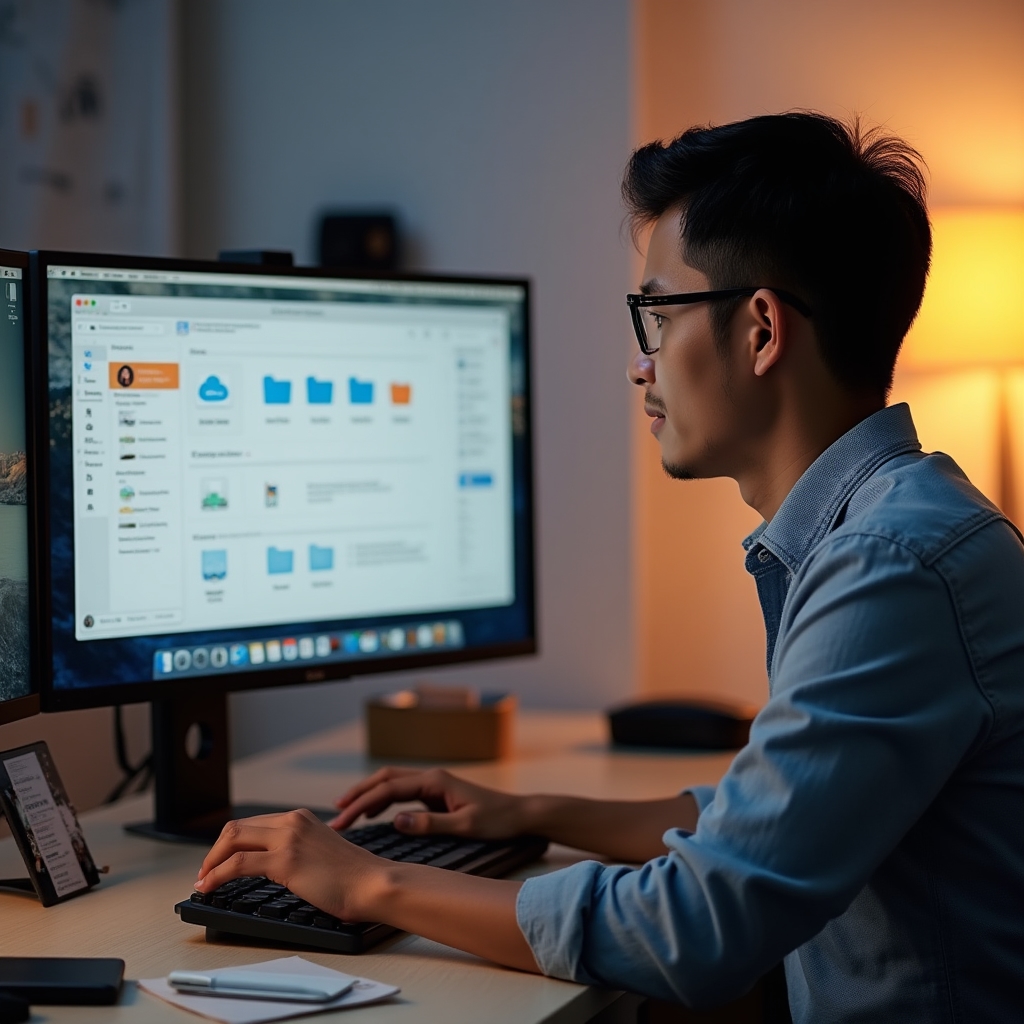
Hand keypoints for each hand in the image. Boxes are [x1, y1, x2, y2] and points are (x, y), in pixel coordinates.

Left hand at [195, 808, 381, 920]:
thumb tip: (273, 864)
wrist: (372, 882)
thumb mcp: (320, 850)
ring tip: (203, 880)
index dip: (229, 843)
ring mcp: (287, 839)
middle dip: (215, 851)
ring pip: (232, 841)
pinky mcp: (284, 860)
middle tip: (206, 871)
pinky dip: (216, 875)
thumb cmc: (353, 876)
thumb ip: (298, 848)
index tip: (219, 860)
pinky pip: (236, 864)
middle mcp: (292, 822)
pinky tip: (208, 886)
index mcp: (300, 817)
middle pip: (236, 828)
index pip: (253, 824)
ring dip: (211, 862)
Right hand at [330, 766, 525, 837]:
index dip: (361, 804)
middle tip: (336, 813)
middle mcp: (431, 777)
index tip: (342, 821)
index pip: (388, 790)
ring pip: (392, 783)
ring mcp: (434, 784)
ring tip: (346, 811)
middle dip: (358, 794)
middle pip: (385, 779)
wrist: (520, 814)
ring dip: (368, 794)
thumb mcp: (465, 827)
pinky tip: (374, 814)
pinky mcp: (437, 793)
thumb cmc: (497, 820)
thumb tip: (396, 820)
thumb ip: (430, 824)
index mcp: (434, 781)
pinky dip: (383, 799)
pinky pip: (402, 792)